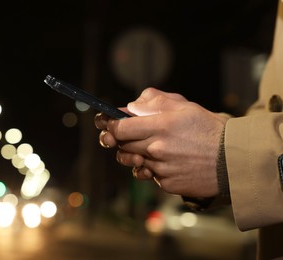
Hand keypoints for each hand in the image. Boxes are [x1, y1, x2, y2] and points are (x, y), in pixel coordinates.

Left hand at [94, 88, 227, 197]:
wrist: (233, 160)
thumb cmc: (209, 130)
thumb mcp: (185, 107)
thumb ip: (155, 102)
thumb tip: (131, 106)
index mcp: (160, 126)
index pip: (119, 128)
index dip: (111, 126)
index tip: (111, 125)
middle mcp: (157, 148)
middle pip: (122, 146)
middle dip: (122, 140)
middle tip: (132, 136)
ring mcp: (161, 169)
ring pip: (134, 162)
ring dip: (136, 156)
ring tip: (150, 149)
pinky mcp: (167, 184)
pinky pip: (150, 176)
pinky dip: (153, 170)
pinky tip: (168, 163)